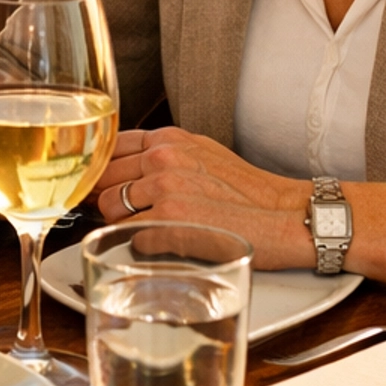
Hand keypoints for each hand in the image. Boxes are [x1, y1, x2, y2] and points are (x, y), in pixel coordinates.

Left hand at [94, 126, 312, 268]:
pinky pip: (132, 239)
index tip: (104, 188)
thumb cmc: (247, 191)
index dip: (103, 174)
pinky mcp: (170, 223)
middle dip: (112, 202)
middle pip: (105, 182)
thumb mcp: (201, 153)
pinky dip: (145, 246)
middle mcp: (162, 158)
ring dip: (125, 225)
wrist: (282, 216)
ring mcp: (165, 189)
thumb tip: (127, 168)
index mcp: (168, 139)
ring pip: (113, 211)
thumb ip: (163, 154)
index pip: (110, 150)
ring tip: (152, 231)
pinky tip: (167, 245)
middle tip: (130, 216)